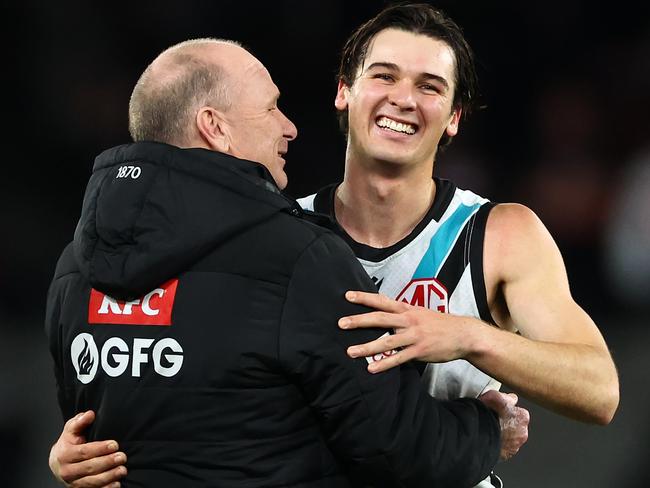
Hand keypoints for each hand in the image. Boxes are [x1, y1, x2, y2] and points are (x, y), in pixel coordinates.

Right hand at [49, 411, 126, 486]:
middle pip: (89, 467)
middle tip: (122, 457)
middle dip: (107, 462)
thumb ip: (79, 422)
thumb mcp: (70, 430)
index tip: (115, 444)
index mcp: (64, 454)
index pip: (84, 452)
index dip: (100, 448)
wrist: (57, 463)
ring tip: (123, 470)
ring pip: (92, 482)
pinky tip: (116, 484)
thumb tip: (90, 414)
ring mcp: (73, 482)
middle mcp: (67, 471)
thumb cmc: (68, 443)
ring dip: (109, 476)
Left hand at [339, 290, 475, 372]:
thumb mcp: (421, 313)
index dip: (365, 298)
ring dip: (367, 347)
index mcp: (408, 309)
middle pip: (380, 319)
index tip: (347, 295)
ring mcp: (414, 336)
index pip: (382, 301)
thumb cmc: (440, 324)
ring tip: (350, 352)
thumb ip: (403, 313)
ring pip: (386, 341)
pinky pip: (398, 358)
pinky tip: (371, 369)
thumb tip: (385, 312)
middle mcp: (409, 320)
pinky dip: (384, 364)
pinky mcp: (420, 352)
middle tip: (341, 323)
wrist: (464, 334)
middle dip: (359, 320)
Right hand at [478, 390, 529, 460]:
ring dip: (503, 434)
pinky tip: (489, 437)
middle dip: (507, 423)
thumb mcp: (496, 395)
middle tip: (494, 419)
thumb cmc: (486, 415)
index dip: (507, 410)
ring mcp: (515, 445)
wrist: (477, 433)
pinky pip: (504, 447)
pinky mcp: (507, 455)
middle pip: (516, 425)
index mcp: (523, 417)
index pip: (518, 411)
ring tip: (490, 429)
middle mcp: (522, 432)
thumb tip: (512, 398)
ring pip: (511, 437)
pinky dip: (498, 443)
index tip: (500, 410)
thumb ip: (507, 397)